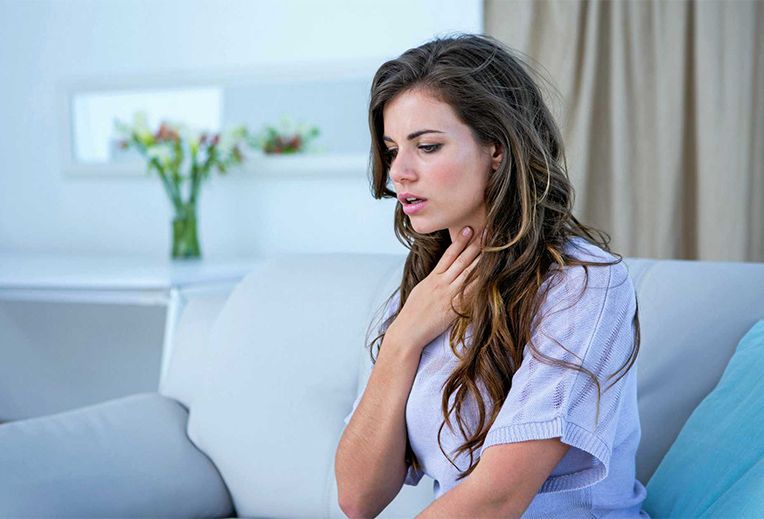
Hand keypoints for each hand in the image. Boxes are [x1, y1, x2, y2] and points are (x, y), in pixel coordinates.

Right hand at [387, 226, 482, 351]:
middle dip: (475, 244)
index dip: (459, 241)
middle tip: (487, 230)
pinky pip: (470, 293)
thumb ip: (433, 281)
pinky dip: (480, 284)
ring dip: (481, 259)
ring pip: (467, 273)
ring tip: (492, 247)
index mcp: (433, 278)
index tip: (468, 228)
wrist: (408, 332)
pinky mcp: (454, 308)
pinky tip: (491, 276)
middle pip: (461, 260)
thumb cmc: (412, 314)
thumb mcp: (420, 291)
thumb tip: (441, 273)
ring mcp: (448, 295)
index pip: (448, 255)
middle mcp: (441, 284)